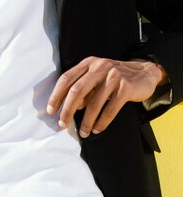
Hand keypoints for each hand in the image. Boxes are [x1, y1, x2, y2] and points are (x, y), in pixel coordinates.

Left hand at [46, 56, 166, 137]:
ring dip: (86, 121)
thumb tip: (71, 107)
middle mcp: (99, 67)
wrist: (144, 72)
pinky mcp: (126, 88)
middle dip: (67, 110)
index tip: (51, 110)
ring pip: (94, 104)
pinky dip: (102, 122)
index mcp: (89, 63)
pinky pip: (110, 109)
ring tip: (83, 133)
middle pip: (77, 91)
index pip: (66, 78)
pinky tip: (98, 129)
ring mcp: (113, 76)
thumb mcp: (97, 77)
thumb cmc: (115, 77)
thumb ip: (84, 89)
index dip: (56, 94)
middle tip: (62, 124)